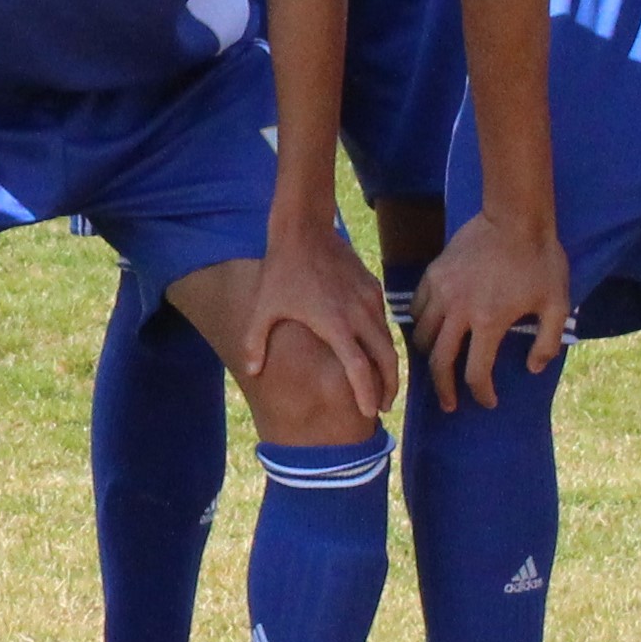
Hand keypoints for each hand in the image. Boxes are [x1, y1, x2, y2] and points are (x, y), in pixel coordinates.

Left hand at [238, 226, 397, 432]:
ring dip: (388, 364)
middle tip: (383, 406)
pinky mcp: (372, 287)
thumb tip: (251, 372)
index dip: (367, 393)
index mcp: (336, 325)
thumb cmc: (281, 270)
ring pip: (389, 340)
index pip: (360, 369)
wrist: (304, 229)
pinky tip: (374, 350)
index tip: (369, 412)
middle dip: (389, 386)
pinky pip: (384, 320)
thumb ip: (255, 342)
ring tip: (382, 384)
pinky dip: (384, 340)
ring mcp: (370, 300)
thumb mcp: (264, 307)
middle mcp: (360, 314)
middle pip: (387, 359)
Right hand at [412, 213, 570, 411]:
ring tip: (437, 366)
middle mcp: (458, 311)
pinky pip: (416, 308)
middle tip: (449, 403)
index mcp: (489, 322)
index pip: (476, 372)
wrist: (515, 217)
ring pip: (421, 336)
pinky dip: (418, 325)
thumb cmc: (540, 261)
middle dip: (443, 388)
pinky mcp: (432, 274)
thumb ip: (548, 342)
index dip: (481, 393)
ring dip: (428, 357)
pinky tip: (429, 331)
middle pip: (439, 361)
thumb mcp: (558, 305)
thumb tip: (533, 369)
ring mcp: (441, 291)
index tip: (488, 401)